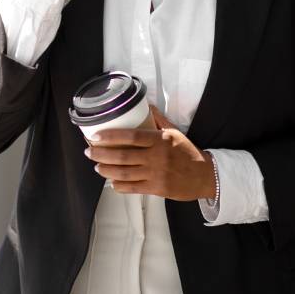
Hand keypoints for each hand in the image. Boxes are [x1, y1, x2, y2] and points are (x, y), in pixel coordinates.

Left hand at [83, 105, 216, 200]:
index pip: (131, 136)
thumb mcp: (174, 132)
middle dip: (101, 154)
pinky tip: (112, 182)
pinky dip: (119, 185)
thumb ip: (158, 120)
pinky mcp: (157, 189)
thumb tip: (146, 105)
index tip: (95, 137)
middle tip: (89, 152)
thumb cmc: (187, 152)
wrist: (205, 176)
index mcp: (159, 140)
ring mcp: (156, 174)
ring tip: (97, 167)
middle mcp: (156, 157)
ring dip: (106, 170)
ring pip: (124, 173)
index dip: (110, 137)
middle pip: (122, 156)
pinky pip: (132, 188)